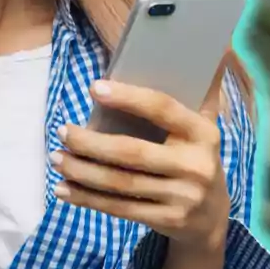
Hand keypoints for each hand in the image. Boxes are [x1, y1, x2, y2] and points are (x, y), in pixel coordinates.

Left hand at [51, 71, 230, 252]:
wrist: (213, 219)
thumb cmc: (196, 157)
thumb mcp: (205, 126)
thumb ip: (202, 91)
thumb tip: (214, 47)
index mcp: (204, 133)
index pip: (162, 108)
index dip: (128, 97)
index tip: (94, 87)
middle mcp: (195, 165)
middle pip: (132, 152)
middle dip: (91, 143)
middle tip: (62, 131)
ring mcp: (182, 197)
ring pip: (120, 183)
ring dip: (82, 172)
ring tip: (56, 158)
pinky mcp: (167, 221)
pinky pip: (120, 208)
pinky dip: (87, 199)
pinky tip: (64, 190)